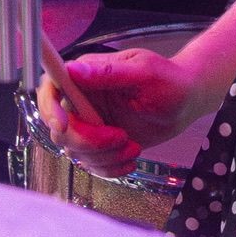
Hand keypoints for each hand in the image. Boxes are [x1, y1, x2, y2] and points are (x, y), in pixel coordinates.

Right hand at [36, 48, 199, 178]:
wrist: (186, 102)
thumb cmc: (170, 81)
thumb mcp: (144, 73)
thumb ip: (109, 72)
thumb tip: (74, 69)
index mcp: (87, 75)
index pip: (51, 90)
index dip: (49, 109)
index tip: (64, 125)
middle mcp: (82, 100)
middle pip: (60, 129)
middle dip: (88, 141)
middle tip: (120, 138)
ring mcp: (89, 124)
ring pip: (75, 151)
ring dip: (104, 156)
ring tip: (133, 146)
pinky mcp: (100, 144)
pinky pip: (91, 164)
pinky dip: (110, 168)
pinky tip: (130, 158)